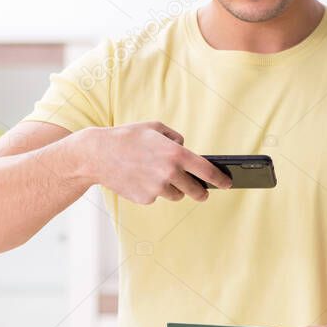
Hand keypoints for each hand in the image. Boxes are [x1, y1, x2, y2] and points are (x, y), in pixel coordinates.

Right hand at [85, 121, 231, 204]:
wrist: (98, 155)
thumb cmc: (128, 137)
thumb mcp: (154, 127)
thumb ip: (175, 138)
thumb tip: (186, 150)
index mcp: (175, 154)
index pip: (207, 171)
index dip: (221, 179)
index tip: (228, 183)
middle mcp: (169, 173)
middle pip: (196, 191)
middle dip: (201, 192)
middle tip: (202, 191)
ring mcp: (157, 189)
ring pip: (176, 195)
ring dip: (174, 189)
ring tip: (157, 175)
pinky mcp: (145, 199)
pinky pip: (157, 197)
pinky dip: (153, 190)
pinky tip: (140, 178)